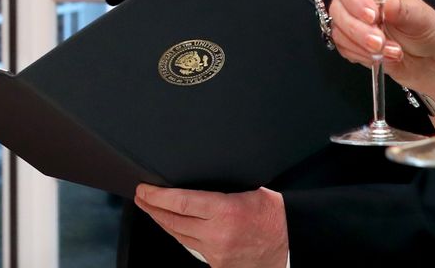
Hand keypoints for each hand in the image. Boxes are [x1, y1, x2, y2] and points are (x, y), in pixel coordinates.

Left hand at [133, 184, 286, 267]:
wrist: (294, 243)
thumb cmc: (275, 215)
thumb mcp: (250, 189)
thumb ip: (221, 186)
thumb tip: (195, 175)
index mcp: (225, 211)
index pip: (179, 203)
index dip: (156, 196)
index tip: (143, 189)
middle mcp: (218, 234)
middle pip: (173, 221)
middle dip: (152, 208)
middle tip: (141, 197)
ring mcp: (217, 253)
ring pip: (179, 236)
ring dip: (162, 222)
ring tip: (151, 209)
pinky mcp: (219, 265)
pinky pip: (192, 249)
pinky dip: (181, 236)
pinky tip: (174, 228)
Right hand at [328, 0, 434, 97]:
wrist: (430, 62)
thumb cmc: (428, 33)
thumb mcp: (422, 18)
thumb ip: (404, 10)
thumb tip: (388, 2)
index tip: (372, 16)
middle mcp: (362, 2)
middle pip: (338, 8)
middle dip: (358, 28)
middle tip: (379, 40)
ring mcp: (355, 23)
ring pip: (339, 30)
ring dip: (362, 45)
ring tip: (388, 50)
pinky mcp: (352, 42)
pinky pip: (342, 47)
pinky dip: (361, 55)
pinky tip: (381, 57)